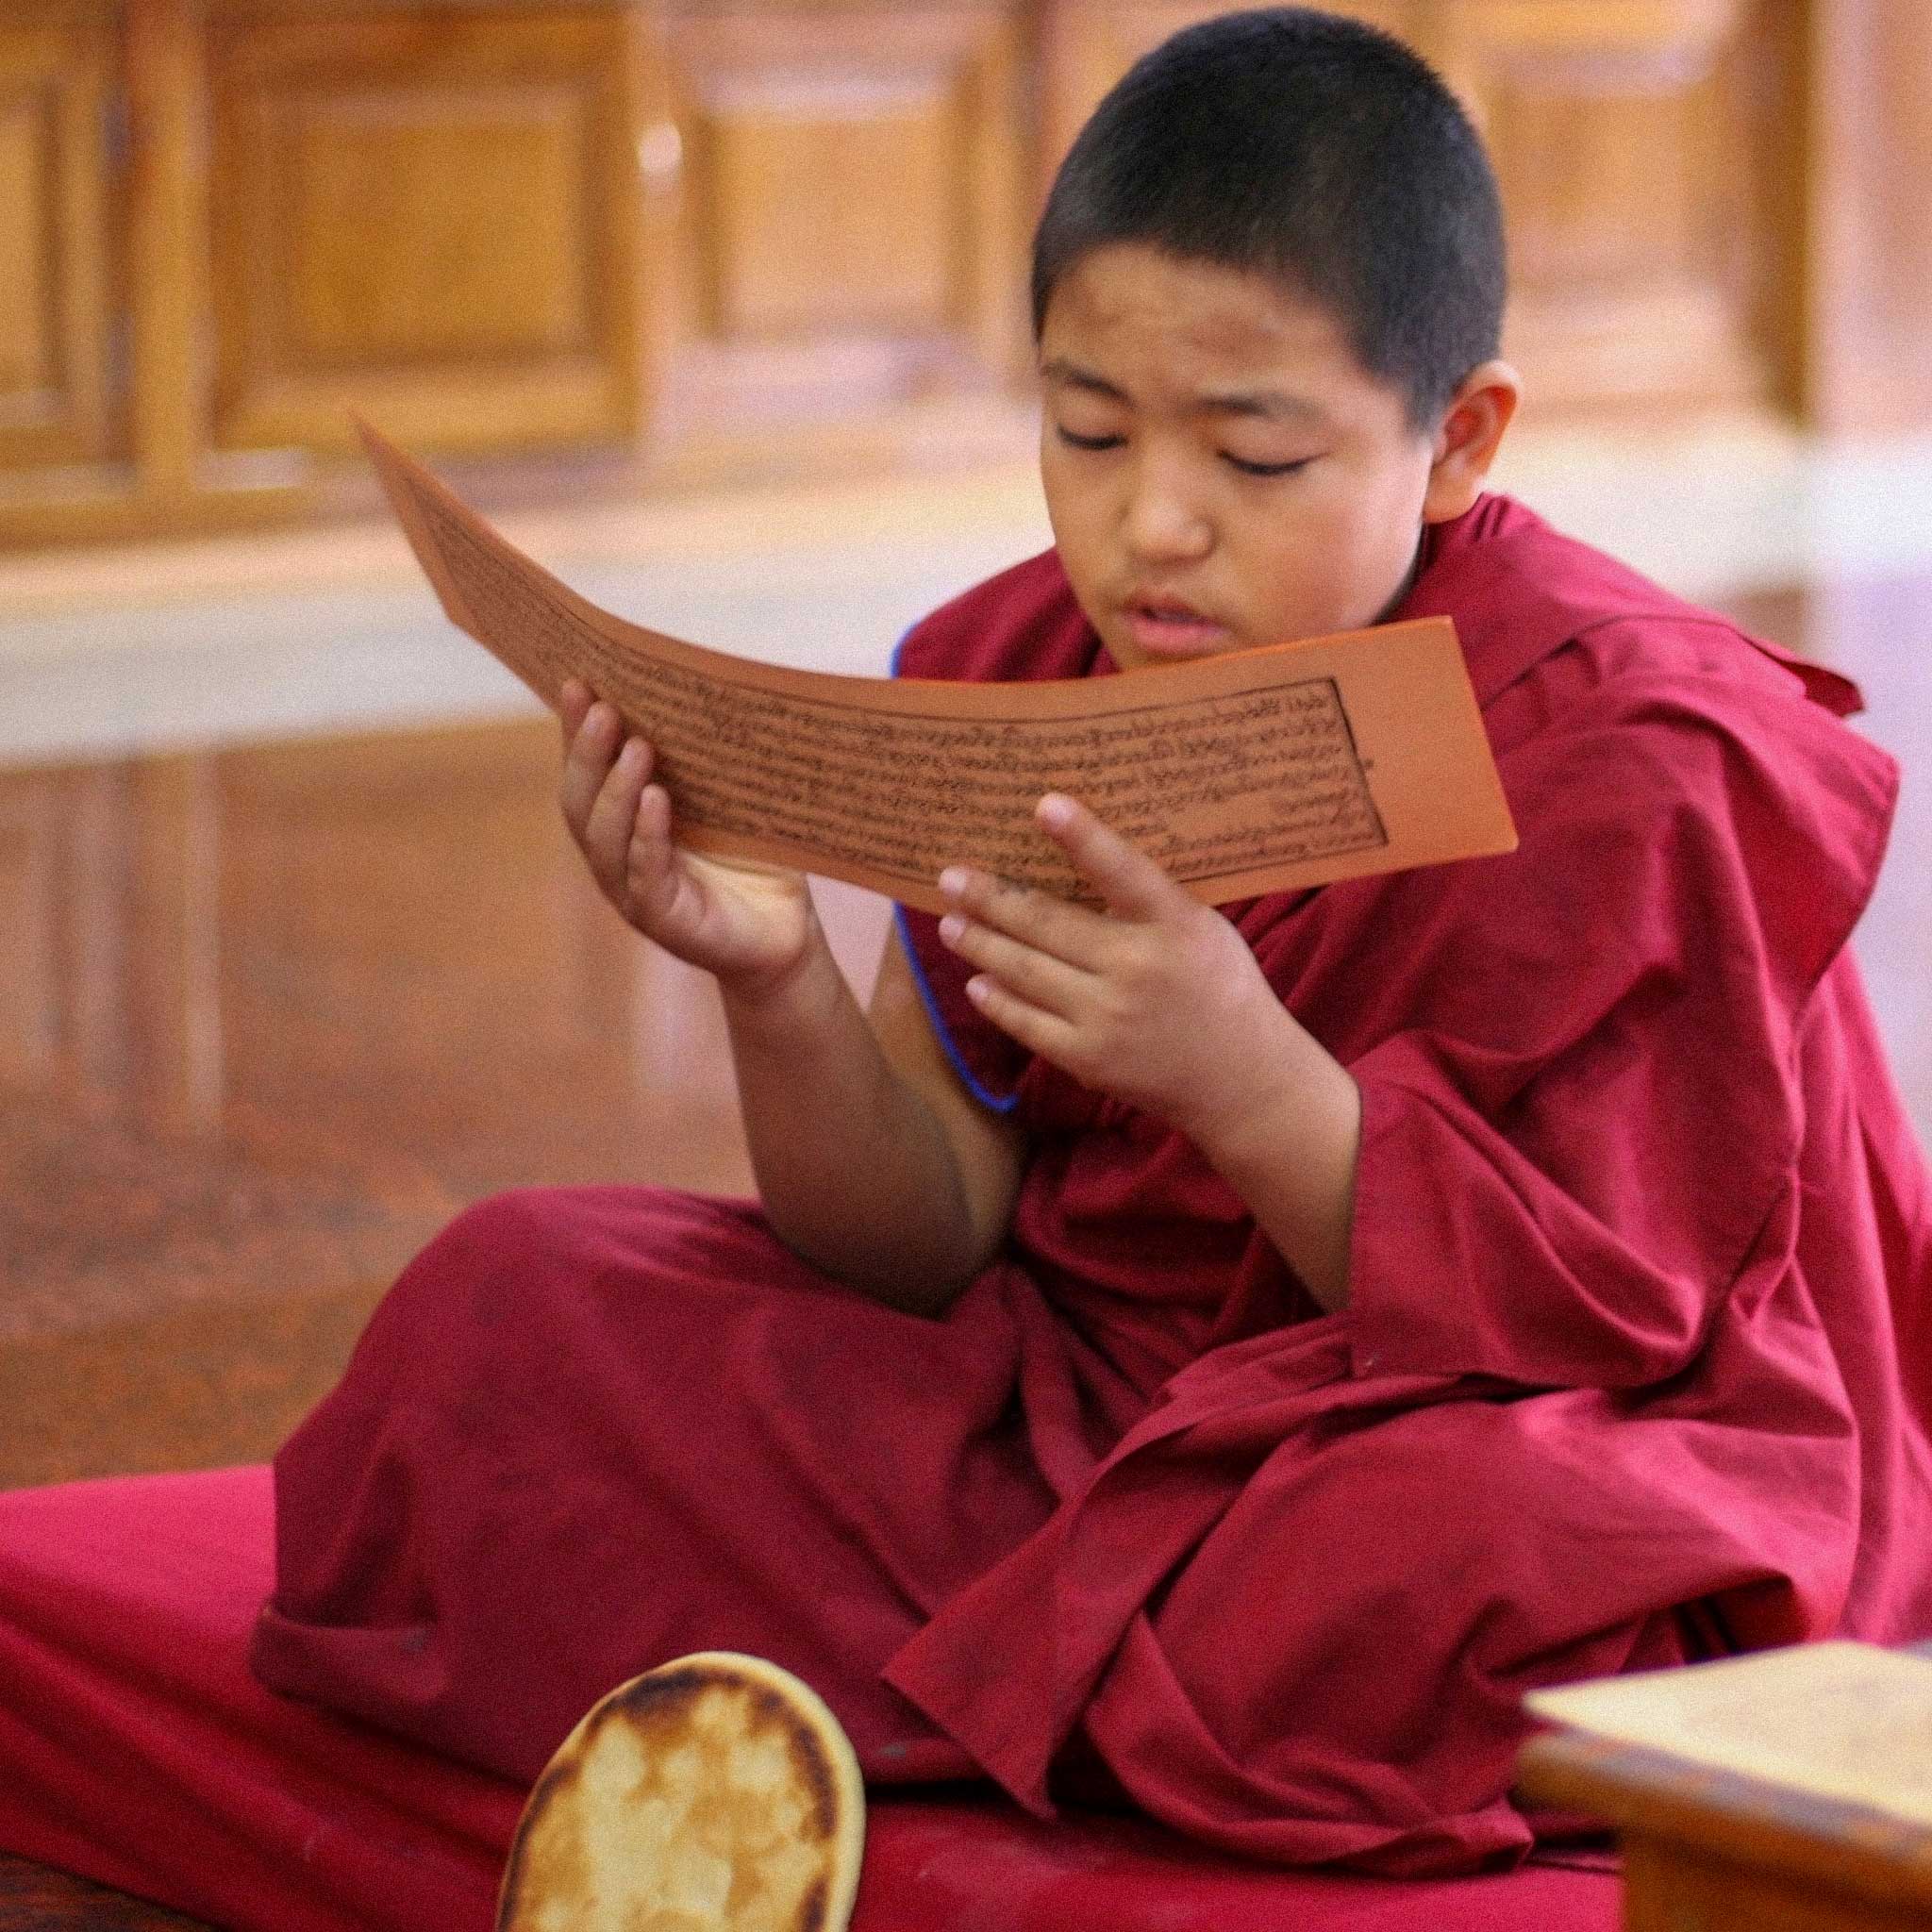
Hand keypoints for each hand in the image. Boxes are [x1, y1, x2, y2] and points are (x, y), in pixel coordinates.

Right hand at [558, 679, 815, 994]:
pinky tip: (656, 801)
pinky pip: (646, 876)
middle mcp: (615, 858)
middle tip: (604, 706)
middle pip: (581, 802)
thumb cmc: (755, 861)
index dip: (575, 730)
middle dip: (587, 752)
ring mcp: (634, 893)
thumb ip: (705, 758)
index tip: (578, 681)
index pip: (587, 772)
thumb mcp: (728, 802)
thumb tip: (707, 681)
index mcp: (621, 824)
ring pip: (605, 839)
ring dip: (616, 789)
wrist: (787, 935)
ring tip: (636, 747)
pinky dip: (647, 837)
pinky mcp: (667, 924)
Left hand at [935, 793, 1307, 1140]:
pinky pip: (1027, 1022)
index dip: (1084, 837)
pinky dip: (997, 999)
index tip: (1044, 804)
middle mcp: (1138, 968)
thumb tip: (1071, 864)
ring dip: (981, 943)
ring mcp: (1108, 1017)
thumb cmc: (1219, 988)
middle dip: (991, 897)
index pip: (1125, 872)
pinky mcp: (1089, 1058)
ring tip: (950, 921)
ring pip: (1025, 970)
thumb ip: (1147, 903)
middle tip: (950, 877)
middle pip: (1048, 923)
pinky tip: (976, 979)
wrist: (1241, 1080)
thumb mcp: (1201, 930)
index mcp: (1176, 925)